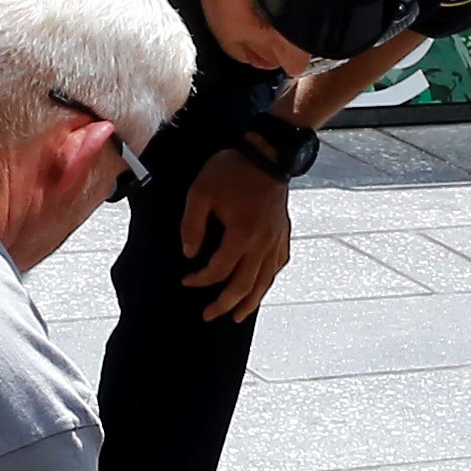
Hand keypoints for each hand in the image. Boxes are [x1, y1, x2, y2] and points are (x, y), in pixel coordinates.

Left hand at [178, 152, 293, 323]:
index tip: (186, 280)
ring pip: (265, 281)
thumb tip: (189, 253)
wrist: (267, 153)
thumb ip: (192, 225)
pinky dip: (269, 279)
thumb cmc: (231, 170)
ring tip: (237, 316)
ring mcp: (276, 240)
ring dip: (250, 301)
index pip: (219, 270)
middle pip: (244, 286)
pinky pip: (278, 264)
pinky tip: (262, 284)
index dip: (200, 280)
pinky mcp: (284, 233)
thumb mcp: (201, 192)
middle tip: (208, 316)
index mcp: (241, 235)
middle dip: (224, 304)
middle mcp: (262, 244)